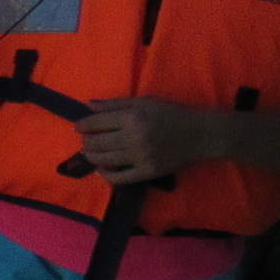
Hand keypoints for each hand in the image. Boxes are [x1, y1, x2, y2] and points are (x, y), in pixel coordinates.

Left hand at [76, 96, 209, 183]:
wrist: (200, 134)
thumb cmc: (171, 113)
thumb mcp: (145, 101)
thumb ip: (115, 104)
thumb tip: (88, 105)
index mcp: (131, 117)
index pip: (95, 123)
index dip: (82, 125)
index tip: (79, 127)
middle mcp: (133, 138)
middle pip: (96, 143)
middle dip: (86, 142)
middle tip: (86, 140)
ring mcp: (140, 157)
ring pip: (103, 160)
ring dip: (91, 157)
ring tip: (91, 153)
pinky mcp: (147, 172)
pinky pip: (119, 178)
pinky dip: (106, 175)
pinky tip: (102, 170)